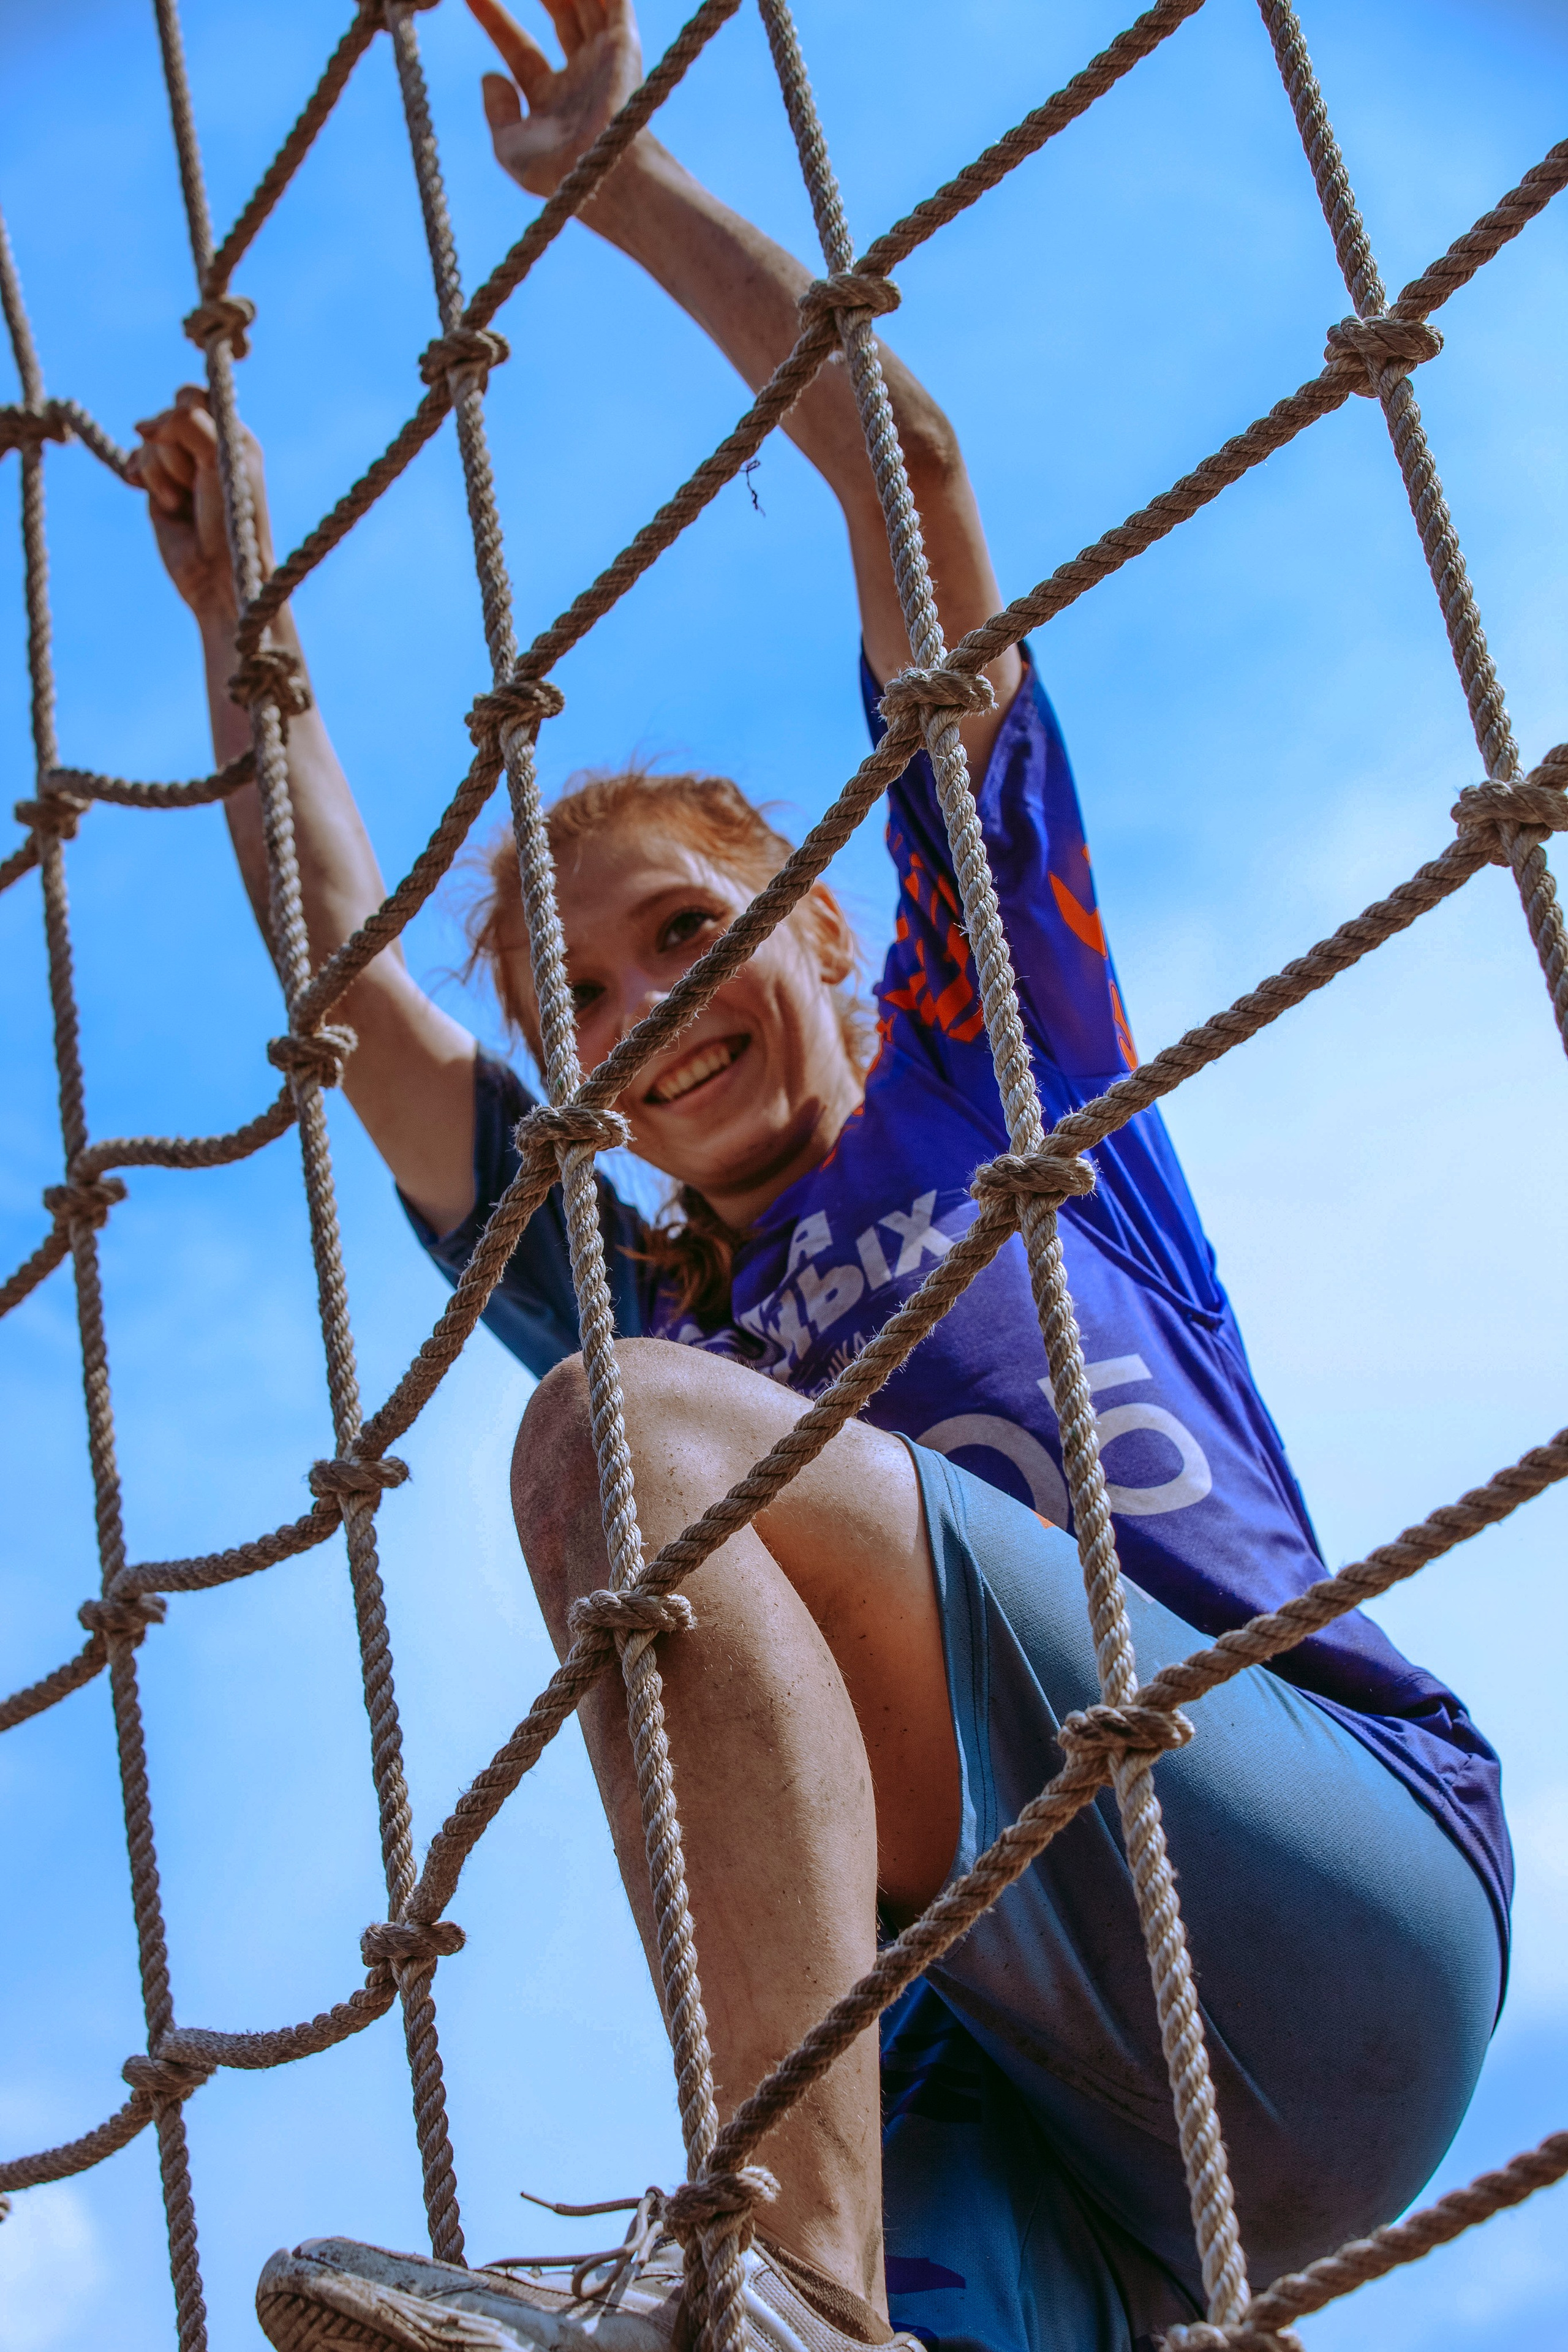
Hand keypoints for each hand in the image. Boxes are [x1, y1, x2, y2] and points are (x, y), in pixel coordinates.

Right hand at [127, 385, 272, 629]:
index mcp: (231, 433)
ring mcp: (178, 465)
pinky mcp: (157, 486)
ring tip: (184, 502)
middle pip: (165, 417)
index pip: (192, 397)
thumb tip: (140, 427)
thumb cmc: (231, 517)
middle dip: (174, 450)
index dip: (184, 417)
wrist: (218, 573)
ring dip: (163, 475)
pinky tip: (164, 502)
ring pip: (148, 443)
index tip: (201, 451)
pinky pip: (136, 461)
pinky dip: (144, 478)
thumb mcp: (219, 458)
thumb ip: (185, 423)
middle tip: (197, 484)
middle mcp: (205, 445)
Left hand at [468, 0, 643, 199]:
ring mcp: (602, 57)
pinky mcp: (622, 44)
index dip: (493, 17)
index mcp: (552, 97)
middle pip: (553, 11)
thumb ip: (497, 112)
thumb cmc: (559, 175)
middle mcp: (579, 73)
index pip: (518, 45)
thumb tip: (490, 76)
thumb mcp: (510, 149)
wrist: (603, 178)